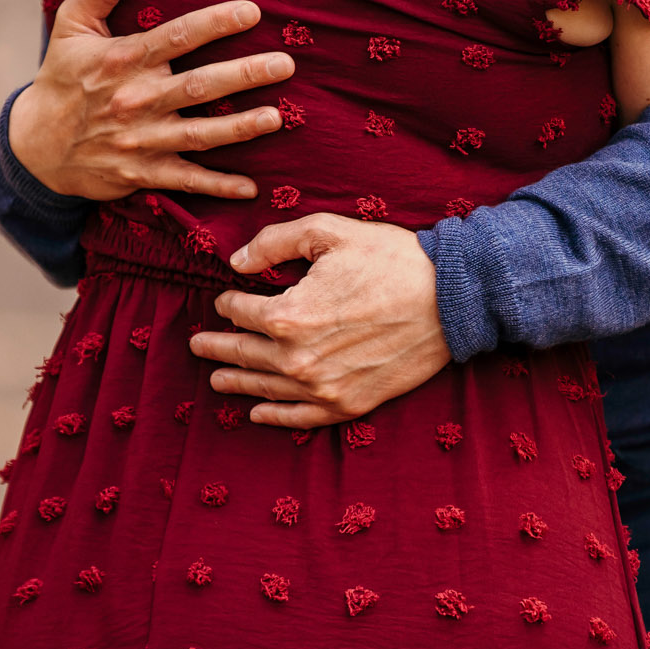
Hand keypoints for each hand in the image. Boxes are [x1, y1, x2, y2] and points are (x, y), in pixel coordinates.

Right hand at [8, 0, 295, 201]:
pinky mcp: (143, 172)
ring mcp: (142, 140)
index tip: (252, 12)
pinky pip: (186, 180)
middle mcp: (136, 100)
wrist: (36, 146)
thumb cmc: (63, 78)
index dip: (215, 23)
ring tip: (277, 117)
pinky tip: (250, 187)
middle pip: (199, 86)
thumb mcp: (71, 25)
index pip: (176, 37)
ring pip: (200, 134)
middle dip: (244, 75)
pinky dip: (217, 186)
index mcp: (123, 60)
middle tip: (284, 65)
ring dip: (240, 128)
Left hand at [189, 214, 450, 427]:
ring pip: (265, 388)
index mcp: (288, 315)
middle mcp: (298, 359)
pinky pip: (301, 416)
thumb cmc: (391, 259)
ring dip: (236, 383)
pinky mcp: (350, 403)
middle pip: (244, 354)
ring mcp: (324, 387)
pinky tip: (257, 413)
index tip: (227, 299)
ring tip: (216, 381)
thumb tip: (237, 262)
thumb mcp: (328, 232)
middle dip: (218, 347)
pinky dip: (275, 415)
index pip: (241, 312)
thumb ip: (274, 242)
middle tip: (197, 346)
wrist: (451, 299)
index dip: (229, 303)